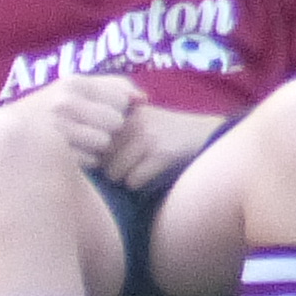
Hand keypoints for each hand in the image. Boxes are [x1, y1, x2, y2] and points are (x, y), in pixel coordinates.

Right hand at [28, 71, 138, 168]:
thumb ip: (113, 86)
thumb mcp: (74, 89)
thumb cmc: (48, 110)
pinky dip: (85, 161)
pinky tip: (70, 154)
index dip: (114, 109)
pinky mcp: (58, 154)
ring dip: (97, 146)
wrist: (5, 135)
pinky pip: (92, 160)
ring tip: (77, 141)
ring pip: (105, 143)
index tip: (96, 112)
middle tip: (85, 129)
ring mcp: (60, 130)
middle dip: (106, 128)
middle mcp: (65, 103)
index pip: (120, 99)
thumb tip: (144, 98)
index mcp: (72, 83)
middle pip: (116, 122)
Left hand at [100, 99, 217, 189]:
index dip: (100, 156)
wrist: (209, 134)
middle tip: (130, 168)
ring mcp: (147, 136)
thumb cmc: (170, 133)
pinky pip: (133, 181)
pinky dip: (140, 184)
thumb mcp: (142, 121)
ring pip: (114, 173)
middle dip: (112, 170)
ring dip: (125, 178)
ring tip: (141, 171)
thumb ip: (115, 134)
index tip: (108, 161)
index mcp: (124, 111)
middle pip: (101, 160)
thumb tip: (86, 159)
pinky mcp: (160, 153)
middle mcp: (132, 121)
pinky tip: (152, 176)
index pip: (93, 142)